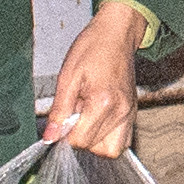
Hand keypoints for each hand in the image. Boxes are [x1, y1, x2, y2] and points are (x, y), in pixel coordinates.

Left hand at [43, 5, 148, 155]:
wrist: (117, 33)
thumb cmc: (92, 48)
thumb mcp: (67, 76)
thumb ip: (59, 110)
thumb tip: (50, 137)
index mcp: (103, 102)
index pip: (80, 140)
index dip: (65, 134)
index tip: (63, 117)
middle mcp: (121, 112)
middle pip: (96, 149)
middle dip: (81, 138)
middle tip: (75, 115)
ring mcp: (130, 114)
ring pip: (113, 150)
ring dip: (96, 143)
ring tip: (87, 120)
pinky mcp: (133, 113)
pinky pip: (124, 141)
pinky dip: (109, 139)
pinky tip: (98, 121)